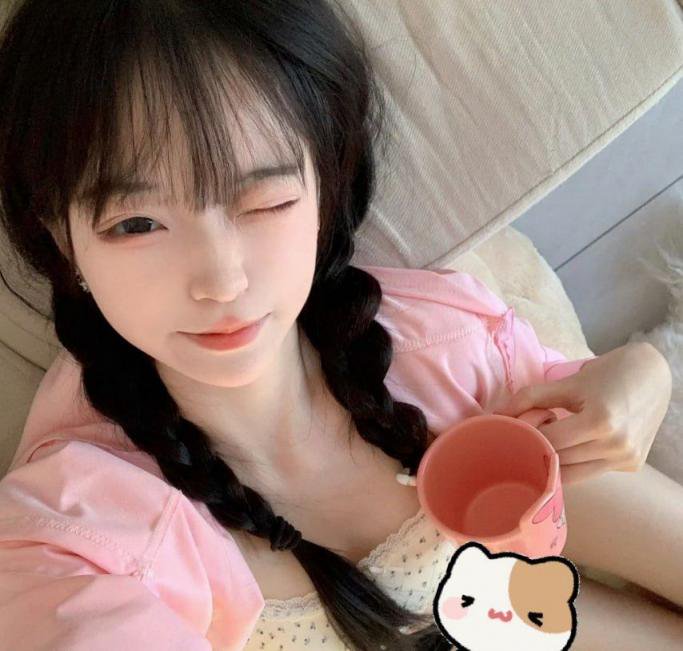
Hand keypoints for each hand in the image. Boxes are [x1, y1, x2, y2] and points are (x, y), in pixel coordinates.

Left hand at [492, 342, 672, 484]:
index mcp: (600, 422)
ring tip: (540, 446)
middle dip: (536, 451)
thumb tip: (497, 414)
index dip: (526, 437)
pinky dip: (573, 464)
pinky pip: (590, 471)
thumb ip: (531, 397)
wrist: (654, 375)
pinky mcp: (631, 465)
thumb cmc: (609, 374)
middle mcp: (616, 446)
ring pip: (574, 474)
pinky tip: (564, 450)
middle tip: (520, 440)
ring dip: (553, 463)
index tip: (511, 432)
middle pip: (559, 460)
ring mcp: (626, 459)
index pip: (549, 441)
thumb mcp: (568, 382)